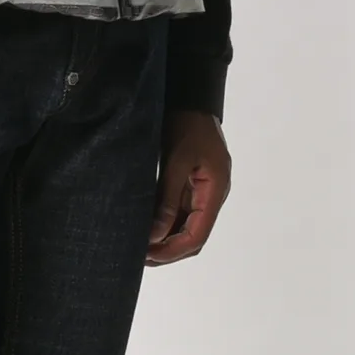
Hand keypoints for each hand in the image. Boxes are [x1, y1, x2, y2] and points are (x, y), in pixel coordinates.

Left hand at [146, 110, 230, 265]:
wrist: (191, 98)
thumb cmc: (186, 124)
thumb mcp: (176, 160)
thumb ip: (167, 198)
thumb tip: (155, 234)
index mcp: (214, 190)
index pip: (197, 235)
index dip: (173, 250)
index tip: (149, 256)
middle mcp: (212, 196)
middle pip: (194, 236)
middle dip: (168, 250)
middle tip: (139, 256)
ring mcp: (203, 191)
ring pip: (187, 226)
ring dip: (166, 239)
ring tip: (139, 245)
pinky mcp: (192, 184)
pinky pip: (181, 212)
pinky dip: (166, 223)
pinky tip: (147, 225)